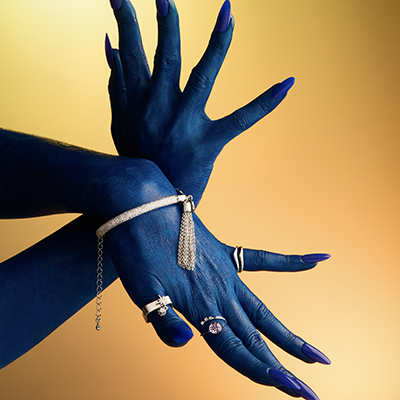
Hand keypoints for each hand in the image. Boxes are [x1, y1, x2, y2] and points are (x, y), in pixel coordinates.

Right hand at [105, 0, 294, 203]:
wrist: (146, 204)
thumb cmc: (136, 159)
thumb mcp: (119, 122)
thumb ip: (116, 82)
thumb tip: (109, 44)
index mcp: (138, 102)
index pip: (130, 52)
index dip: (126, 20)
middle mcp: (159, 108)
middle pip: (165, 56)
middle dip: (168, 22)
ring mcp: (185, 125)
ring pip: (202, 76)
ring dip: (217, 43)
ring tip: (228, 13)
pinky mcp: (208, 143)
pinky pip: (241, 119)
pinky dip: (265, 102)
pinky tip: (288, 83)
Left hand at [105, 182, 329, 399]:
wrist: (141, 205)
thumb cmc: (136, 248)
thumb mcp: (140, 288)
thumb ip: (163, 319)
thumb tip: (186, 343)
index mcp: (199, 304)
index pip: (235, 348)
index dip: (261, 372)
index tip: (291, 388)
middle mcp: (220, 292)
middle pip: (256, 337)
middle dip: (282, 367)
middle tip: (309, 392)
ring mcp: (226, 272)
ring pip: (264, 310)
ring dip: (288, 336)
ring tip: (315, 355)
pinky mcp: (225, 253)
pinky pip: (262, 259)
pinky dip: (290, 262)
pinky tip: (317, 260)